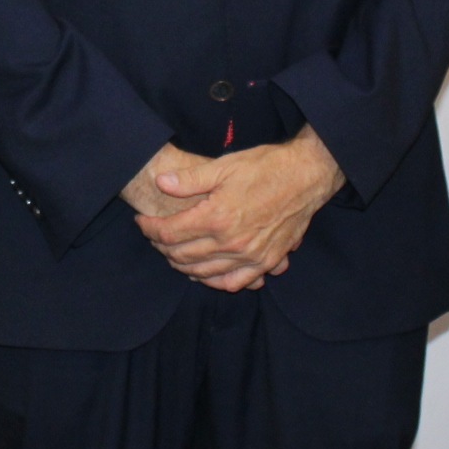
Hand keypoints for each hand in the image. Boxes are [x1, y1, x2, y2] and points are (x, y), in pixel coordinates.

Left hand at [135, 126, 343, 291]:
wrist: (306, 176)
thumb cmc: (266, 167)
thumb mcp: (224, 165)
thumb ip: (190, 179)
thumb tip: (161, 183)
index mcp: (217, 217)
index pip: (170, 233)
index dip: (150, 229)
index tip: (142, 222)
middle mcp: (231, 242)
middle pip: (182, 255)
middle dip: (162, 247)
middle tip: (155, 236)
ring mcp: (249, 256)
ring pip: (204, 272)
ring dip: (182, 265)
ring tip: (173, 253)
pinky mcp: (266, 261)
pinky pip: (233, 282)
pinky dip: (214, 281)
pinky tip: (204, 273)